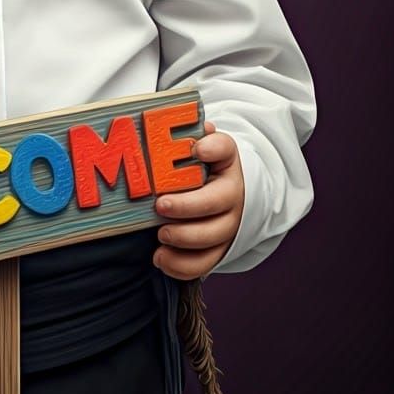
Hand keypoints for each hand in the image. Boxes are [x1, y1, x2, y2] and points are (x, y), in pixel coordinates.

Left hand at [152, 121, 244, 279]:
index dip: (212, 148)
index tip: (196, 149)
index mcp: (226, 162)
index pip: (224, 149)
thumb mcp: (201, 146)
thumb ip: (194, 136)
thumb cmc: (203, 167)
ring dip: (184, 239)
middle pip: (215, 203)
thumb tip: (200, 128)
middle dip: (187, 207)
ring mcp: (228, 225)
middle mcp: (233, 195)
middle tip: (160, 205)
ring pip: (212, 238)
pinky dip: (181, 265)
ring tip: (160, 234)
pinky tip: (160, 257)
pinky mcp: (218, 249)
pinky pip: (204, 264)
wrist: (224, 193)